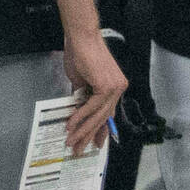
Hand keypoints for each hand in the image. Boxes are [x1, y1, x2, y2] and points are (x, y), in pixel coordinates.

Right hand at [62, 29, 127, 155]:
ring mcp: (114, 87)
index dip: (101, 131)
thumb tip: (77, 115)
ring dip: (82, 131)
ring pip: (98, 115)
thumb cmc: (81, 57)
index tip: (95, 145)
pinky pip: (92, 107)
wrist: (82, 40)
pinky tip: (70, 126)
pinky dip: (80, 117)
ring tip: (70, 142)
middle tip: (78, 150)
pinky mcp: (106, 85)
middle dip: (89, 136)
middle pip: (104, 118)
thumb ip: (82, 98)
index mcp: (115, 87)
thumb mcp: (82, 83)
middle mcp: (119, 88)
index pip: (108, 114)